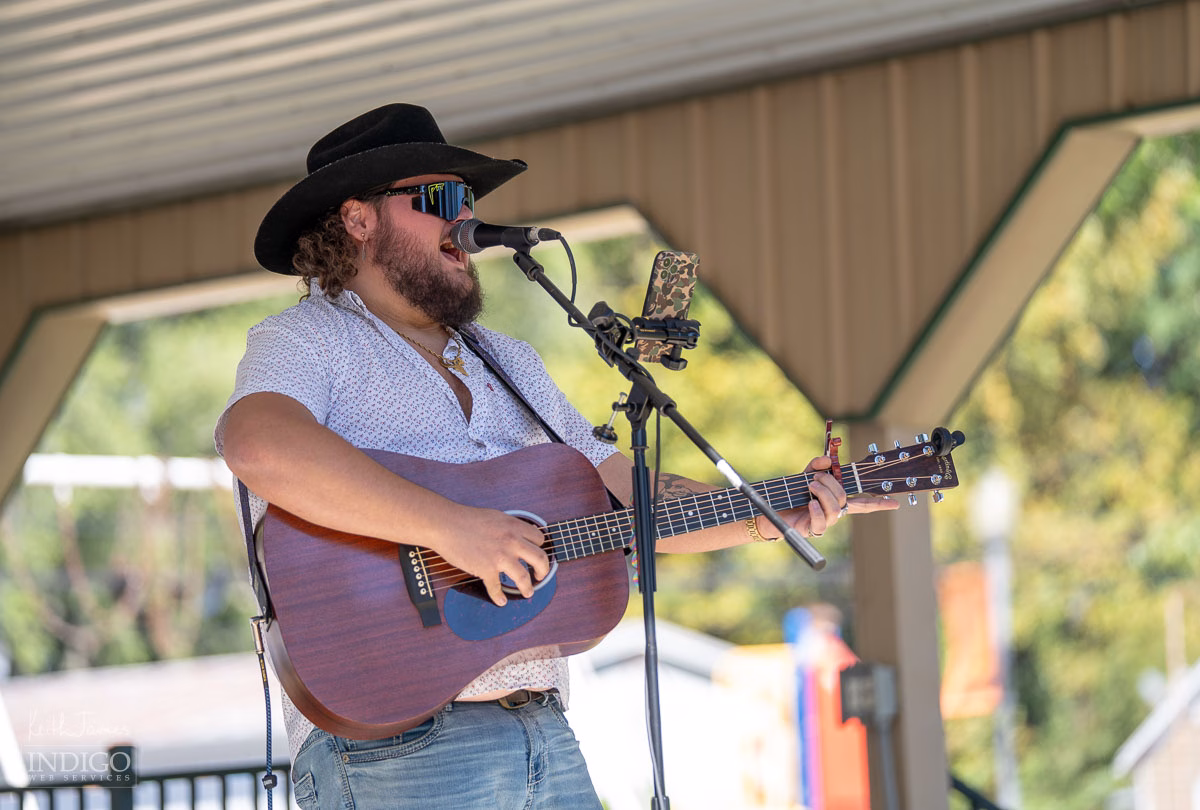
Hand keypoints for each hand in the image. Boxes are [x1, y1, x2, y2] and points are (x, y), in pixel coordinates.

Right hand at [434, 505, 550, 606]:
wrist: (445, 525)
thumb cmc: (466, 519)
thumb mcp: (496, 516)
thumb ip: (509, 527)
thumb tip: (519, 535)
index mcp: (514, 526)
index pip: (539, 539)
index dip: (539, 547)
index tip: (537, 555)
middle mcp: (512, 542)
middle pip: (540, 559)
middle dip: (543, 570)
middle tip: (540, 575)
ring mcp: (500, 557)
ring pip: (524, 578)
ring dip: (528, 589)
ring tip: (528, 592)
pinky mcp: (486, 570)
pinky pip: (497, 589)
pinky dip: (499, 598)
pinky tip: (501, 601)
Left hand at [787, 455, 899, 537]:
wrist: (771, 510)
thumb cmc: (790, 494)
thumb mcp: (805, 475)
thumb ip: (816, 466)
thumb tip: (827, 460)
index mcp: (836, 500)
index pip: (862, 502)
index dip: (878, 503)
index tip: (895, 502)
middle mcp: (834, 512)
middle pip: (845, 497)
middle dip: (831, 483)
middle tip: (814, 479)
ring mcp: (825, 522)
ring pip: (835, 507)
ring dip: (822, 492)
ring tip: (809, 487)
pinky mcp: (813, 529)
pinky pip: (822, 521)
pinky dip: (816, 509)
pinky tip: (809, 504)